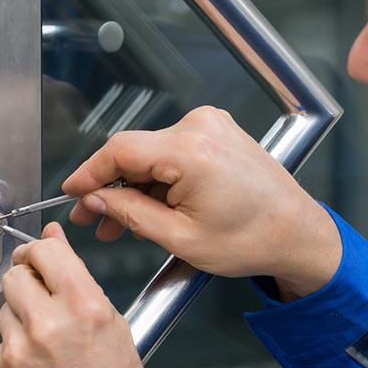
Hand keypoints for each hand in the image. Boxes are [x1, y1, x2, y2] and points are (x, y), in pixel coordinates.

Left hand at [0, 223, 154, 367]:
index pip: (44, 251)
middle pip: (16, 276)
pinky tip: (38, 366)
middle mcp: (47, 324)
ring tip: (48, 342)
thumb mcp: (113, 323)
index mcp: (83, 306)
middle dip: (28, 281)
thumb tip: (53, 241)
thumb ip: (78, 278)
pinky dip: (14, 350)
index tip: (40, 255)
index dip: (41, 250)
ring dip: (22, 317)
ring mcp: (18, 350)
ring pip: (5, 309)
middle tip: (43, 298)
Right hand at [63, 106, 341, 299]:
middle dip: (111, 188)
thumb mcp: (180, 238)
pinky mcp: (218, 133)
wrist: (297, 234)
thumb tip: (96, 199)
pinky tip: (149, 207)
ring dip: (135, 187)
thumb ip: (130, 213)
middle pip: (135, 152)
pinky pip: (173, 152)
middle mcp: (201, 128)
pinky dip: (158, 179)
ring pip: (152, 154)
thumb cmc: (253, 240)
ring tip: (120, 223)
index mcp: (192, 152)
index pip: (120, 150)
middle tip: (93, 219)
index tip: (71, 192)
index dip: (88, 172)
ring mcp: (212, 126)